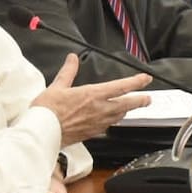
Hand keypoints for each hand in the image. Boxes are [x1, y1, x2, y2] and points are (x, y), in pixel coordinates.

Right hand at [31, 53, 152, 143]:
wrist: (43, 133)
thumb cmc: (48, 111)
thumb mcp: (57, 86)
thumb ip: (68, 72)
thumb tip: (72, 59)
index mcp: (92, 94)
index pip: (121, 87)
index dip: (136, 82)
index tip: (145, 79)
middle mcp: (99, 109)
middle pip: (127, 104)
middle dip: (140, 100)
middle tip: (147, 98)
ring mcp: (97, 123)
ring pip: (119, 116)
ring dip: (127, 110)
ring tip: (130, 107)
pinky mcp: (92, 133)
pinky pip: (108, 125)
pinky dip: (113, 120)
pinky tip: (110, 120)